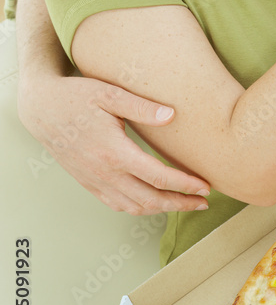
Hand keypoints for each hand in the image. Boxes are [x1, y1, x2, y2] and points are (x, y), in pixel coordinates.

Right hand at [17, 75, 210, 213]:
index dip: (185, 184)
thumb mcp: (110, 94)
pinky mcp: (88, 183)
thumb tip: (172, 115)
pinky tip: (153, 203)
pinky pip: (117, 205)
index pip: (158, 176)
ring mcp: (95, 181)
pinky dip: (139, 209)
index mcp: (114, 152)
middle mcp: (104, 173)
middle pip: (150, 199)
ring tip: (185, 204)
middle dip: (181, 203)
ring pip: (134, 207)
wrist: (41, 108)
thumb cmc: (76, 97)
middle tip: (204, 201)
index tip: (205, 185)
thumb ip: (142, 107)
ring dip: (162, 209)